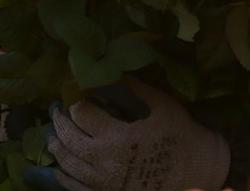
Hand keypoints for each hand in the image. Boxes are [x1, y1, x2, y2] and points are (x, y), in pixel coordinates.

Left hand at [28, 78, 228, 190]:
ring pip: (68, 166)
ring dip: (56, 148)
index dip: (73, 100)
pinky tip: (56, 169)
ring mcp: (104, 185)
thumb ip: (130, 87)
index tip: (71, 92)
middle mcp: (106, 164)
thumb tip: (106, 69)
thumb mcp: (159, 104)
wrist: (198, 169)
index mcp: (118, 138)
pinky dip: (61, 178)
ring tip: (51, 136)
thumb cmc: (180, 134)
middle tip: (55, 110)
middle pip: (69, 140)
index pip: (81, 114)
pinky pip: (75, 190)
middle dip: (58, 121)